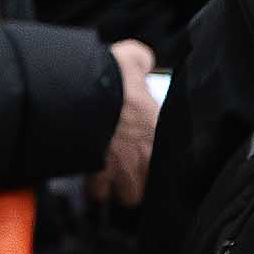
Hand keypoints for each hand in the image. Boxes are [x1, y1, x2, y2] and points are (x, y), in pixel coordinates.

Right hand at [92, 39, 159, 206]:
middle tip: (129, 169)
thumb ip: (141, 61)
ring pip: (128, 196)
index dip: (157, 157)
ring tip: (111, 179)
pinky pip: (97, 193)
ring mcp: (122, 169)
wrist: (81, 92)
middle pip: (151, 184)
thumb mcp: (131, 57)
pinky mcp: (96, 174)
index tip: (147, 151)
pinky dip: (92, 188)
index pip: (172, 158)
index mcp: (159, 130)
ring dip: (119, 188)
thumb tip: (142, 62)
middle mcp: (145, 156)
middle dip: (139, 180)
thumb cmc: (111, 77)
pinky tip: (89, 178)